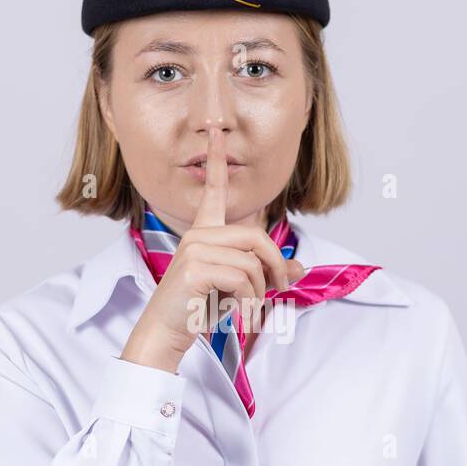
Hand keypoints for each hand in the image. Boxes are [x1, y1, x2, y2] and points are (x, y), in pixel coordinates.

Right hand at [121, 124, 304, 373]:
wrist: (167, 333)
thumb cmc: (198, 309)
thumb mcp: (238, 288)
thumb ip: (266, 273)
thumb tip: (299, 268)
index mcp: (204, 233)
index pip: (213, 191)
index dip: (217, 161)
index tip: (216, 132)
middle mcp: (197, 235)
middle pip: (256, 238)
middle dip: (275, 267)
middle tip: (279, 290)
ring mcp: (195, 249)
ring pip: (252, 263)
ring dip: (260, 292)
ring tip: (247, 309)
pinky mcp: (195, 268)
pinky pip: (242, 279)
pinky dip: (249, 301)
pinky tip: (236, 313)